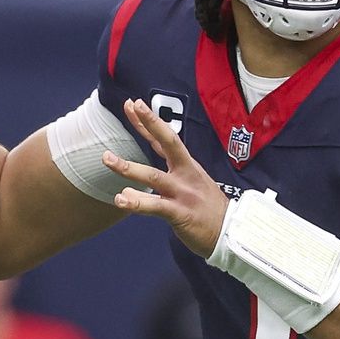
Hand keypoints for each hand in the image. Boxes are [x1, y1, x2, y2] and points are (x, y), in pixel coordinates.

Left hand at [104, 99, 229, 257]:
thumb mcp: (192, 187)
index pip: (165, 140)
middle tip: (132, 107)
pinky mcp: (181, 213)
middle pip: (168, 143)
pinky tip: (121, 199)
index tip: (134, 105)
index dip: (149, 122)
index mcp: (188, 167)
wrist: (231, 233)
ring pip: (153, 176)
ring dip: (129, 167)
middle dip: (150, 124)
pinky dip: (137, 202)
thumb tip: (133, 184)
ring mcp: (183, 193)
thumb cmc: (209, 211)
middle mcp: (185, 175)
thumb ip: (164, 181)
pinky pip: (155, 206)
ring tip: (107, 159)